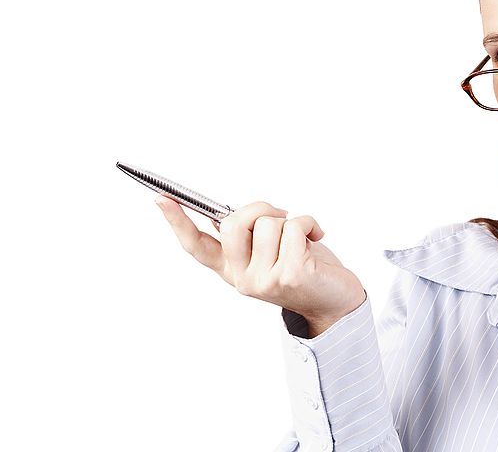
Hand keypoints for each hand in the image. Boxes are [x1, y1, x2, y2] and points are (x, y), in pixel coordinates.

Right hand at [154, 197, 365, 329]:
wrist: (336, 300)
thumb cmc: (305, 267)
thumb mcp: (269, 252)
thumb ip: (247, 238)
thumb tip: (223, 215)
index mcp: (233, 270)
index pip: (196, 246)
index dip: (177, 221)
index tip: (161, 198)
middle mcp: (243, 279)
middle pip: (234, 223)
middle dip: (260, 208)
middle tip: (281, 215)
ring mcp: (265, 280)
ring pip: (269, 223)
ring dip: (292, 221)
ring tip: (302, 238)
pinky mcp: (291, 275)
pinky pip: (294, 227)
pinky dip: (309, 224)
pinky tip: (316, 238)